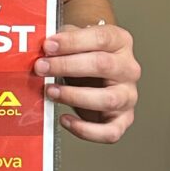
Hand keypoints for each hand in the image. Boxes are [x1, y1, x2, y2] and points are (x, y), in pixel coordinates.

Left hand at [33, 23, 139, 142]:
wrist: (98, 74)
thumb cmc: (85, 55)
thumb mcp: (75, 41)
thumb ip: (62, 40)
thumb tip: (41, 47)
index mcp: (120, 42)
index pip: (101, 38)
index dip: (72, 42)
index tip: (48, 45)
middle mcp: (129, 68)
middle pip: (102, 65)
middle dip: (67, 66)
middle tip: (41, 67)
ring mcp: (128, 95)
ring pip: (107, 99)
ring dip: (74, 96)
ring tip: (51, 91)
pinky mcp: (123, 119)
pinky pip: (110, 132)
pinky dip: (85, 130)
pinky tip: (65, 120)